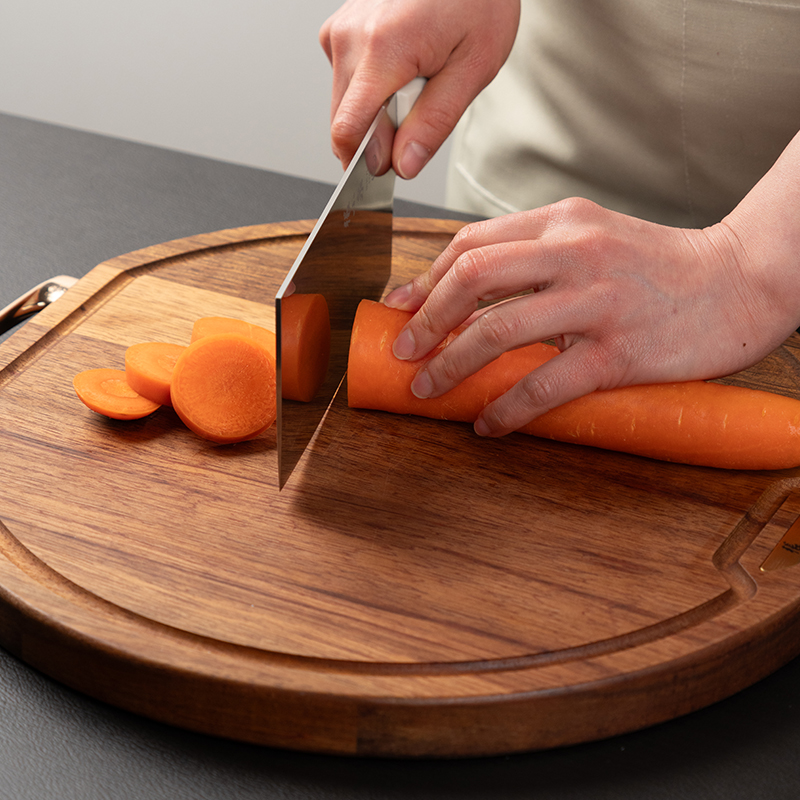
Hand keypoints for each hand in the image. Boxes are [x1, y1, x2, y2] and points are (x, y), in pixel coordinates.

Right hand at [319, 0, 519, 175]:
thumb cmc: (478, 0)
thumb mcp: (473, 68)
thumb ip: (434, 123)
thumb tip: (404, 166)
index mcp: (382, 50)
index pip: (348, 132)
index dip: (370, 160)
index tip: (394, 166)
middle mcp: (350, 38)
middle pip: (346, 123)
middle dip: (382, 132)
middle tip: (422, 100)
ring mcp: (340, 31)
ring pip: (346, 106)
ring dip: (379, 109)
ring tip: (417, 75)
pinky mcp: (339, 31)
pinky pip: (348, 83)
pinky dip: (374, 88)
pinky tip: (403, 64)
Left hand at [384, 184, 799, 435]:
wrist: (743, 281)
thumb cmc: (663, 267)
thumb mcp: (595, 238)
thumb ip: (539, 256)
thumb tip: (476, 294)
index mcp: (562, 222)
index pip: (472, 244)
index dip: (426, 279)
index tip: (402, 307)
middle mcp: (573, 253)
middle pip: (471, 279)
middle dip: (425, 320)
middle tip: (404, 351)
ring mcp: (596, 301)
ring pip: (496, 331)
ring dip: (450, 366)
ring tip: (429, 390)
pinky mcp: (618, 351)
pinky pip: (543, 384)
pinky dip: (505, 408)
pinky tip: (488, 422)